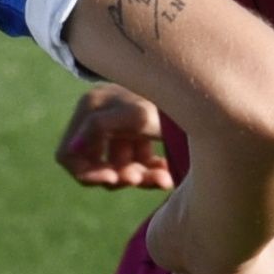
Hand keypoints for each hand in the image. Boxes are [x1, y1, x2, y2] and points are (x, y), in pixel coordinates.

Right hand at [55, 83, 170, 191]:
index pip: (69, 153)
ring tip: (163, 180)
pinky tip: (168, 176)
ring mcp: (121, 128)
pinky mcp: (141, 136)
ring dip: (139, 178)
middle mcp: (102, 117)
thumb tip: (71, 149)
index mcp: (92, 108)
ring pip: (119, 168)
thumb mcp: (136, 116)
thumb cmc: (171, 102)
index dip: (86, 172)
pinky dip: (151, 173)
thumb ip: (98, 128)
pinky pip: (137, 165)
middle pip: (95, 165)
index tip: (112, 179)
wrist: (205, 93)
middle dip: (118, 176)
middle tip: (140, 181)